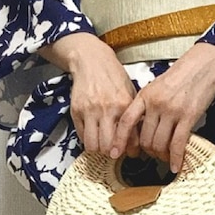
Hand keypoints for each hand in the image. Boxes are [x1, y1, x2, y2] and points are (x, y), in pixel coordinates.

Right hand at [40, 33, 141, 156]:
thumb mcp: (130, 94)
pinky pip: (81, 136)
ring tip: (102, 144)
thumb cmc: (114, 77)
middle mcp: (106, 109)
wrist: (92, 61)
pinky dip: (88, 140)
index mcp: (124, 105)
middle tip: (114, 150)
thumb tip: (138, 141)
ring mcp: (89, 111)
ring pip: (93, 145)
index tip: (130, 152)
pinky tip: (93, 134)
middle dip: (112, 153)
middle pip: (108, 146)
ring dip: (98, 149)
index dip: (130, 151)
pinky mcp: (76, 111)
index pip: (129, 139)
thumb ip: (134, 116)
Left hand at [111, 42, 214, 172]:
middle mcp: (155, 104)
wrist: (202, 65)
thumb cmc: (180, 76)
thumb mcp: (156, 87)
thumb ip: (146, 106)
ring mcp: (172, 111)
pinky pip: (178, 143)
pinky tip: (175, 165)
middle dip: (148, 151)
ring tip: (165, 157)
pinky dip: (175, 158)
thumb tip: (139, 127)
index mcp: (144, 96)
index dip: (119, 140)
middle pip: (144, 138)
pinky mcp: (188, 116)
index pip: (127, 122)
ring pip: (159, 143)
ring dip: (162, 155)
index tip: (115, 153)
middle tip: (154, 154)